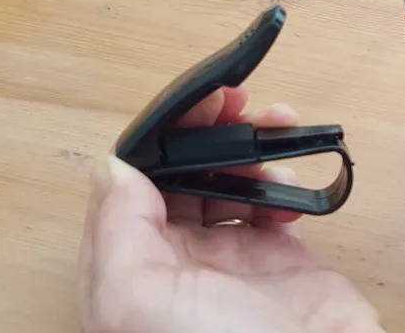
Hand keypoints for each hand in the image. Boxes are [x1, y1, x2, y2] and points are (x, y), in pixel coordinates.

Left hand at [78, 86, 383, 332]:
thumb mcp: (141, 299)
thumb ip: (116, 232)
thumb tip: (113, 170)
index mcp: (136, 268)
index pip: (134, 184)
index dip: (161, 138)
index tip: (192, 107)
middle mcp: (179, 261)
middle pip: (185, 176)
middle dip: (209, 134)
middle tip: (235, 105)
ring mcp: (231, 258)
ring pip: (232, 182)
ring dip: (251, 149)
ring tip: (275, 128)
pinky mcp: (278, 257)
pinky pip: (275, 203)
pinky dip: (285, 182)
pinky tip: (291, 182)